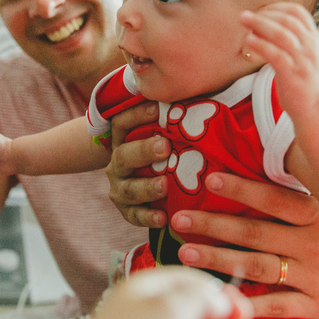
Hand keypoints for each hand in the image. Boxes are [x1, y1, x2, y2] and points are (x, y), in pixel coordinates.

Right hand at [105, 101, 169, 227]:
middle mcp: (118, 163)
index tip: (156, 108)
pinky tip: (163, 218)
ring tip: (165, 185)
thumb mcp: (163, 133)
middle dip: (144, 151)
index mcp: (123, 140)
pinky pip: (134, 215)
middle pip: (124, 155)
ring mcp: (120, 187)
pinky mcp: (127, 210)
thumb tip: (201, 100)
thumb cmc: (162, 149)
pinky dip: (148, 218)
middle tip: (165, 146)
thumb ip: (173, 118)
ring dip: (146, 187)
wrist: (141, 179)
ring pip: (128, 189)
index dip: (136, 115)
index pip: (122, 123)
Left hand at [170, 172, 318, 318]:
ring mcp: (315, 276)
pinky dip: (250, 305)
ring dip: (219, 260)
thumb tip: (283, 160)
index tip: (209, 180)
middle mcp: (315, 243)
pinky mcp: (317, 305)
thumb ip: (315, 190)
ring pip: (258, 267)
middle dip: (213, 225)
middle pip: (255, 233)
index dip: (240, 189)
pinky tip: (221, 301)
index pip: (274, 199)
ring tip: (187, 254)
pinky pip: (278, 306)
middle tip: (178, 220)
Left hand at [242, 2, 318, 121]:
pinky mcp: (294, 74)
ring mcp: (304, 60)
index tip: (260, 10)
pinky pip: (276, 55)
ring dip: (260, 25)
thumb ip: (288, 38)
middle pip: (287, 21)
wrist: (315, 106)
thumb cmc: (301, 78)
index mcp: (314, 37)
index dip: (277, 7)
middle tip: (244, 15)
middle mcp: (311, 46)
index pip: (298, 12)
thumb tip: (257, 24)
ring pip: (282, 35)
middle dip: (264, 15)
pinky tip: (249, 41)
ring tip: (244, 22)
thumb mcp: (301, 53)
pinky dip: (261, 45)